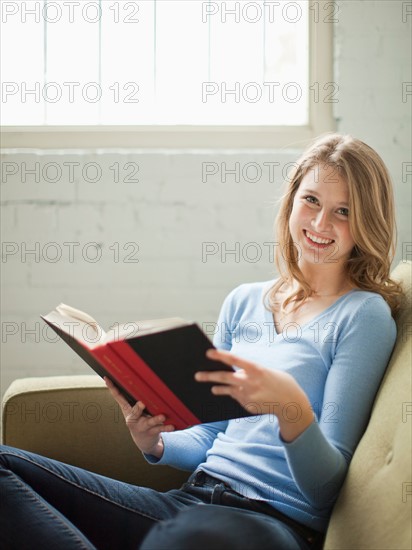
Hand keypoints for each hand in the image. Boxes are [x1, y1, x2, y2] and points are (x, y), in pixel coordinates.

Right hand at [104, 377, 174, 456]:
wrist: (143, 440)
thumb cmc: (139, 419)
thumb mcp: (133, 409)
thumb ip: (133, 396)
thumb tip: (133, 375)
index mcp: (127, 410)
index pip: (118, 397)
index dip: (112, 388)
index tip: (107, 379)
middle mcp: (133, 418)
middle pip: (135, 412)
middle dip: (138, 409)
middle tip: (141, 403)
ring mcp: (143, 426)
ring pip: (150, 422)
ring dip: (156, 419)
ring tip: (162, 416)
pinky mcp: (152, 431)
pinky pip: (160, 429)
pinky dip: (166, 427)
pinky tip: (172, 425)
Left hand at [195, 349, 313, 441]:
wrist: (291, 403)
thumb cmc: (279, 382)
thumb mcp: (267, 372)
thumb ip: (250, 371)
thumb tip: (235, 372)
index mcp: (256, 369)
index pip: (234, 359)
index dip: (220, 355)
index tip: (208, 352)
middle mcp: (250, 382)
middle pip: (225, 377)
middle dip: (209, 376)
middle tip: (197, 375)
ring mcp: (248, 395)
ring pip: (228, 389)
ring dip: (217, 388)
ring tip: (211, 387)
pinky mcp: (247, 405)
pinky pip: (236, 397)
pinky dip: (233, 394)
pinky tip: (231, 393)